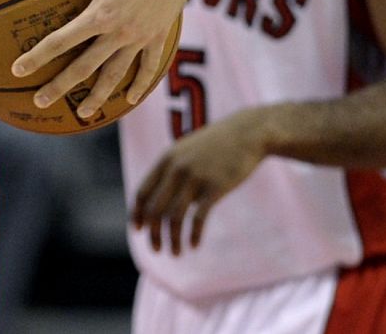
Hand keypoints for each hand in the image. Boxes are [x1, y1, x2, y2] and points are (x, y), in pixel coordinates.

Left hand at [10, 0, 205, 117]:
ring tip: (83, 114)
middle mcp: (120, 31)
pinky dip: (140, 85)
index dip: (38, 56)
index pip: (62, 40)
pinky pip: (149, 67)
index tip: (18, 70)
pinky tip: (129, 99)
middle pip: (85, 66)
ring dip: (99, 96)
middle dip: (61, 86)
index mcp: (101, 13)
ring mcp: (141, 37)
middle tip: (39, 102)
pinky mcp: (159, 37)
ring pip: (116, 74)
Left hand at [131, 109, 269, 254]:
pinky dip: (193, 235)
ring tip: (175, 253)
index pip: (142, 192)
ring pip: (174, 217)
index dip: (137, 213)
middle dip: (152, 233)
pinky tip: (194, 246)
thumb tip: (166, 200)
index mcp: (166, 160)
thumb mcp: (187, 151)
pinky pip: (198, 218)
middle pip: (154, 208)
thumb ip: (173, 172)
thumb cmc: (216, 144)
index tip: (138, 230)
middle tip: (156, 249)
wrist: (248, 132)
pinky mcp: (215, 187)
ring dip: (172, 239)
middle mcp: (176, 169)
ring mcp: (195, 178)